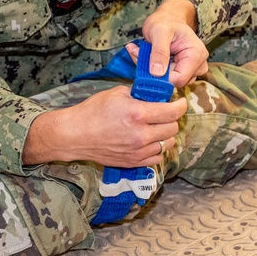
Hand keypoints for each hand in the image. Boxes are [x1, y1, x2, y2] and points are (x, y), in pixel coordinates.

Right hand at [23, 86, 185, 166]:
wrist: (76, 134)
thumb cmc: (93, 111)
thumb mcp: (118, 93)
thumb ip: (140, 95)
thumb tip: (156, 96)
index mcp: (138, 114)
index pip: (172, 112)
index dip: (180, 106)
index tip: (179, 102)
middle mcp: (141, 135)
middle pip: (172, 128)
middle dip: (172, 119)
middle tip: (166, 113)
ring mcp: (138, 151)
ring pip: (167, 144)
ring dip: (166, 135)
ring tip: (157, 128)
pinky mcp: (133, 162)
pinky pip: (157, 157)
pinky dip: (157, 149)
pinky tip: (150, 141)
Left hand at [139, 0, 208, 86]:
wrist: (168, 18)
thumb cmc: (165, 21)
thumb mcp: (159, 32)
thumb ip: (159, 51)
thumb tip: (156, 73)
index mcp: (196, 54)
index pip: (179, 78)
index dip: (161, 77)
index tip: (144, 65)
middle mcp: (198, 64)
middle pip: (175, 81)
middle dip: (155, 72)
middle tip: (141, 54)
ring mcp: (192, 69)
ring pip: (170, 81)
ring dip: (153, 71)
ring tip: (146, 53)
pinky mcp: (183, 71)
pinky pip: (168, 78)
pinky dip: (155, 70)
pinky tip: (150, 57)